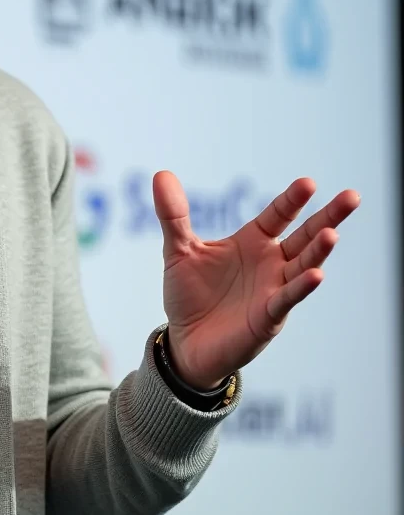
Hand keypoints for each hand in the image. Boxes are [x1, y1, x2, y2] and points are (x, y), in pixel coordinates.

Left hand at [153, 172, 359, 390]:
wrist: (185, 340)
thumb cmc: (189, 294)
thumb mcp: (177, 249)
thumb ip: (173, 214)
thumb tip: (161, 174)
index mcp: (251, 243)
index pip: (278, 215)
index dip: (292, 199)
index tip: (309, 182)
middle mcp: (270, 264)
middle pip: (305, 237)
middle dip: (329, 217)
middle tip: (352, 196)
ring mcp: (272, 291)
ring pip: (302, 267)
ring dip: (318, 251)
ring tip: (333, 232)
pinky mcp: (267, 319)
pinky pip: (286, 300)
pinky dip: (300, 288)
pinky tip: (316, 275)